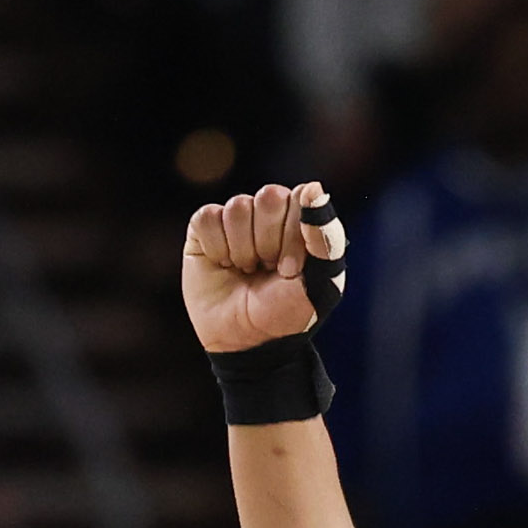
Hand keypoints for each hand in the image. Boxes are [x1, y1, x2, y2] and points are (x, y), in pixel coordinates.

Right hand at [180, 184, 343, 355]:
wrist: (247, 340)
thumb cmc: (287, 313)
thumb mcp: (319, 283)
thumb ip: (323, 238)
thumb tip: (314, 187)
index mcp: (303, 222)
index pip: (302, 198)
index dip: (293, 235)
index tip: (290, 270)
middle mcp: (270, 215)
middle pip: (269, 196)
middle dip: (269, 241)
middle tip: (268, 270)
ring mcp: (237, 219)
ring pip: (238, 206)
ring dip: (243, 249)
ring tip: (246, 270)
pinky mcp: (204, 228)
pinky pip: (207, 217)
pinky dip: (216, 247)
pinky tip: (222, 265)